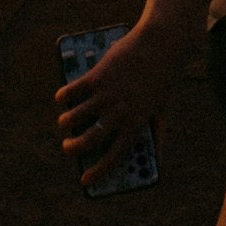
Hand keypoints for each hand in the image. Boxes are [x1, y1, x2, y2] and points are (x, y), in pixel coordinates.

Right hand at [55, 21, 177, 166]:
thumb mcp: (163, 108)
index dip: (98, 172)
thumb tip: (157, 156)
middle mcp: (120, 112)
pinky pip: (73, 91)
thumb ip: (158, 132)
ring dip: (66, 123)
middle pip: (89, 140)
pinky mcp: (97, 76)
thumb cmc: (162, 77)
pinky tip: (62, 98)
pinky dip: (64, 96)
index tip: (85, 182)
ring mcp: (107, 94)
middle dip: (74, 148)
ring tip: (65, 123)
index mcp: (136, 124)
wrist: (160, 43)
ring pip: (76, 118)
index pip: (114, 156)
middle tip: (69, 148)